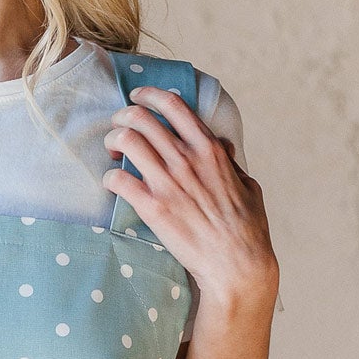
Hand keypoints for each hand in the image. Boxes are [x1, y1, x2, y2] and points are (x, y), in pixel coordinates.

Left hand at [102, 88, 279, 318]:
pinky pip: (118, 179)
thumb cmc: (247, 228)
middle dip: (123, 116)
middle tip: (119, 126)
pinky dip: (110, 176)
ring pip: (126, 140)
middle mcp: (186, 159)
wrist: (236, 264)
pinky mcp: (152, 208)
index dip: (149, 95)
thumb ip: (230, 162)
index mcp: (209, 149)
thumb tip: (222, 145)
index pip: (173, 105)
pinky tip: (113, 182)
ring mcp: (168, 182)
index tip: (138, 96)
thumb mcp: (248, 184)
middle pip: (141, 118)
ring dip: (113, 141)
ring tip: (112, 151)